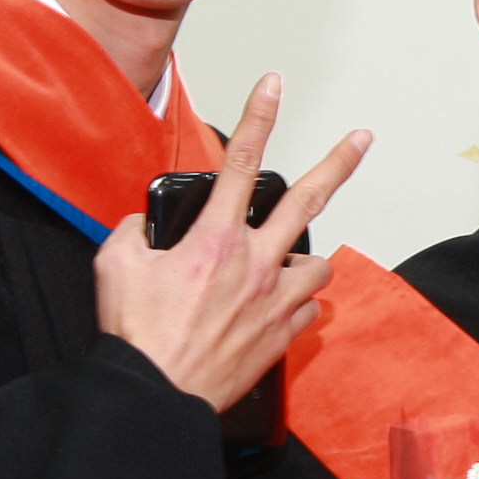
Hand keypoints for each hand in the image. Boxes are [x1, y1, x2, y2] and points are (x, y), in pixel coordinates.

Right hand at [93, 73, 369, 409]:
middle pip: (308, 201)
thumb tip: (145, 226)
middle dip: (339, 163)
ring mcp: (274, 302)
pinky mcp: (281, 336)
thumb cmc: (137, 336)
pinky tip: (281, 306)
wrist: (155, 394)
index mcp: (215, 239)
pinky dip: (298, 304)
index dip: (259, 117)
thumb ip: (134, 233)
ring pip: (317, 263)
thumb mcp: (116, 266)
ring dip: (305, 257)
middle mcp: (255, 264)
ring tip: (288, 262)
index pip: (240, 162)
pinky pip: (308, 310)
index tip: (274, 85)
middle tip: (361, 139)